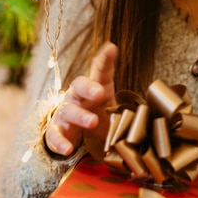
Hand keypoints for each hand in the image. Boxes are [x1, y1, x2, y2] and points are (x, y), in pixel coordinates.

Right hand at [44, 42, 117, 156]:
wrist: (78, 133)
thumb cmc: (97, 111)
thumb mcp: (110, 102)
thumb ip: (122, 99)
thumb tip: (143, 96)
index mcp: (95, 86)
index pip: (99, 70)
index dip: (105, 59)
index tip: (111, 49)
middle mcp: (77, 95)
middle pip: (79, 85)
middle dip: (88, 88)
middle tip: (99, 93)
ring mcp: (65, 111)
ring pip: (69, 110)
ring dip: (80, 116)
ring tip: (93, 122)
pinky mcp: (56, 129)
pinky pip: (54, 134)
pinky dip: (60, 142)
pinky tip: (67, 148)